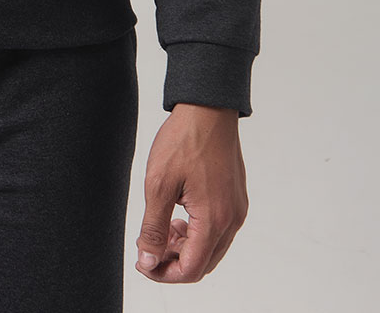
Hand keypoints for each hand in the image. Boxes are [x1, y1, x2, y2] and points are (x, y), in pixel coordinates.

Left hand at [134, 102, 248, 283]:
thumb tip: (148, 260)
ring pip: (212, 248)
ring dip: (186, 247)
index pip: (191, 269)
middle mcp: (232, 219)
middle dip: (174, 261)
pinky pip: (219, 229)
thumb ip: (154, 227)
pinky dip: (198, 232)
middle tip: (149, 245)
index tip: (143, 261)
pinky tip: (179, 215)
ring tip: (163, 228)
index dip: (164, 272)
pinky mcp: (236, 198)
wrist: (207, 107)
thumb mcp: (159, 184)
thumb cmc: (184, 140)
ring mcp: (237, 208)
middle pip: (203, 263)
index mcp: (214, 219)